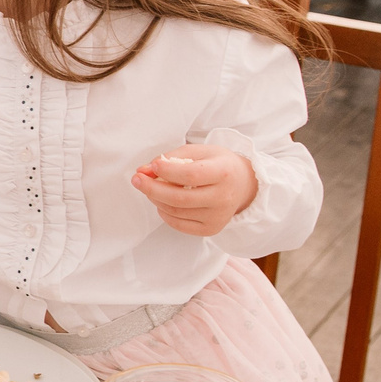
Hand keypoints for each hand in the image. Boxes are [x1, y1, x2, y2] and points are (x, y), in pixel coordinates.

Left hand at [131, 143, 256, 236]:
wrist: (243, 184)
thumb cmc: (218, 164)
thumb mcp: (200, 152)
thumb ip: (171, 158)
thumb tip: (144, 170)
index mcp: (224, 173)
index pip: (191, 175)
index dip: (167, 171)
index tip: (151, 166)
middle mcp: (224, 197)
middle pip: (179, 198)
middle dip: (152, 188)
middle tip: (137, 179)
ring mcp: (218, 217)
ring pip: (176, 211)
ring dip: (156, 199)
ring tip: (150, 187)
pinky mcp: (211, 229)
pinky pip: (179, 224)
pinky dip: (164, 213)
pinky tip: (162, 202)